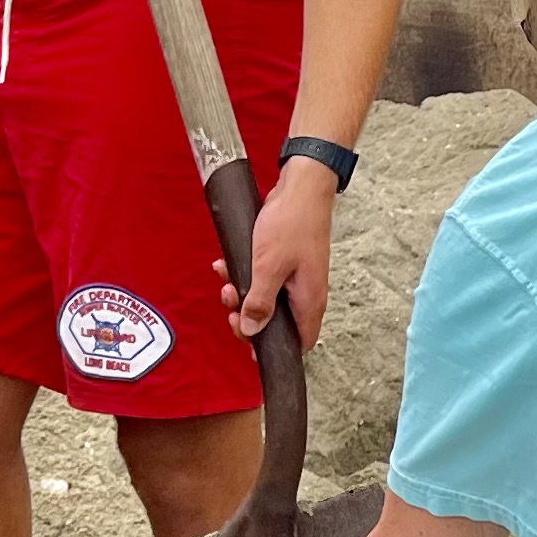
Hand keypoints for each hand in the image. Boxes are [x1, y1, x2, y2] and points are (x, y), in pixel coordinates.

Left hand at [212, 153, 337, 348]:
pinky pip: (263, 281)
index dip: (273, 348)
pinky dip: (246, 277)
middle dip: (248, 317)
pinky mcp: (287, 265)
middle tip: (232, 304)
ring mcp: (297, 279)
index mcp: (309, 301)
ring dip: (243, 294)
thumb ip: (259, 302)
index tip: (248, 337)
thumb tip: (251, 329)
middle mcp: (306, 294)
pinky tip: (229, 265)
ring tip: (228, 281)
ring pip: (266, 301)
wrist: (302, 188)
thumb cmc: (292, 223)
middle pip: (277, 324)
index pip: (299, 342)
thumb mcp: (268, 266)